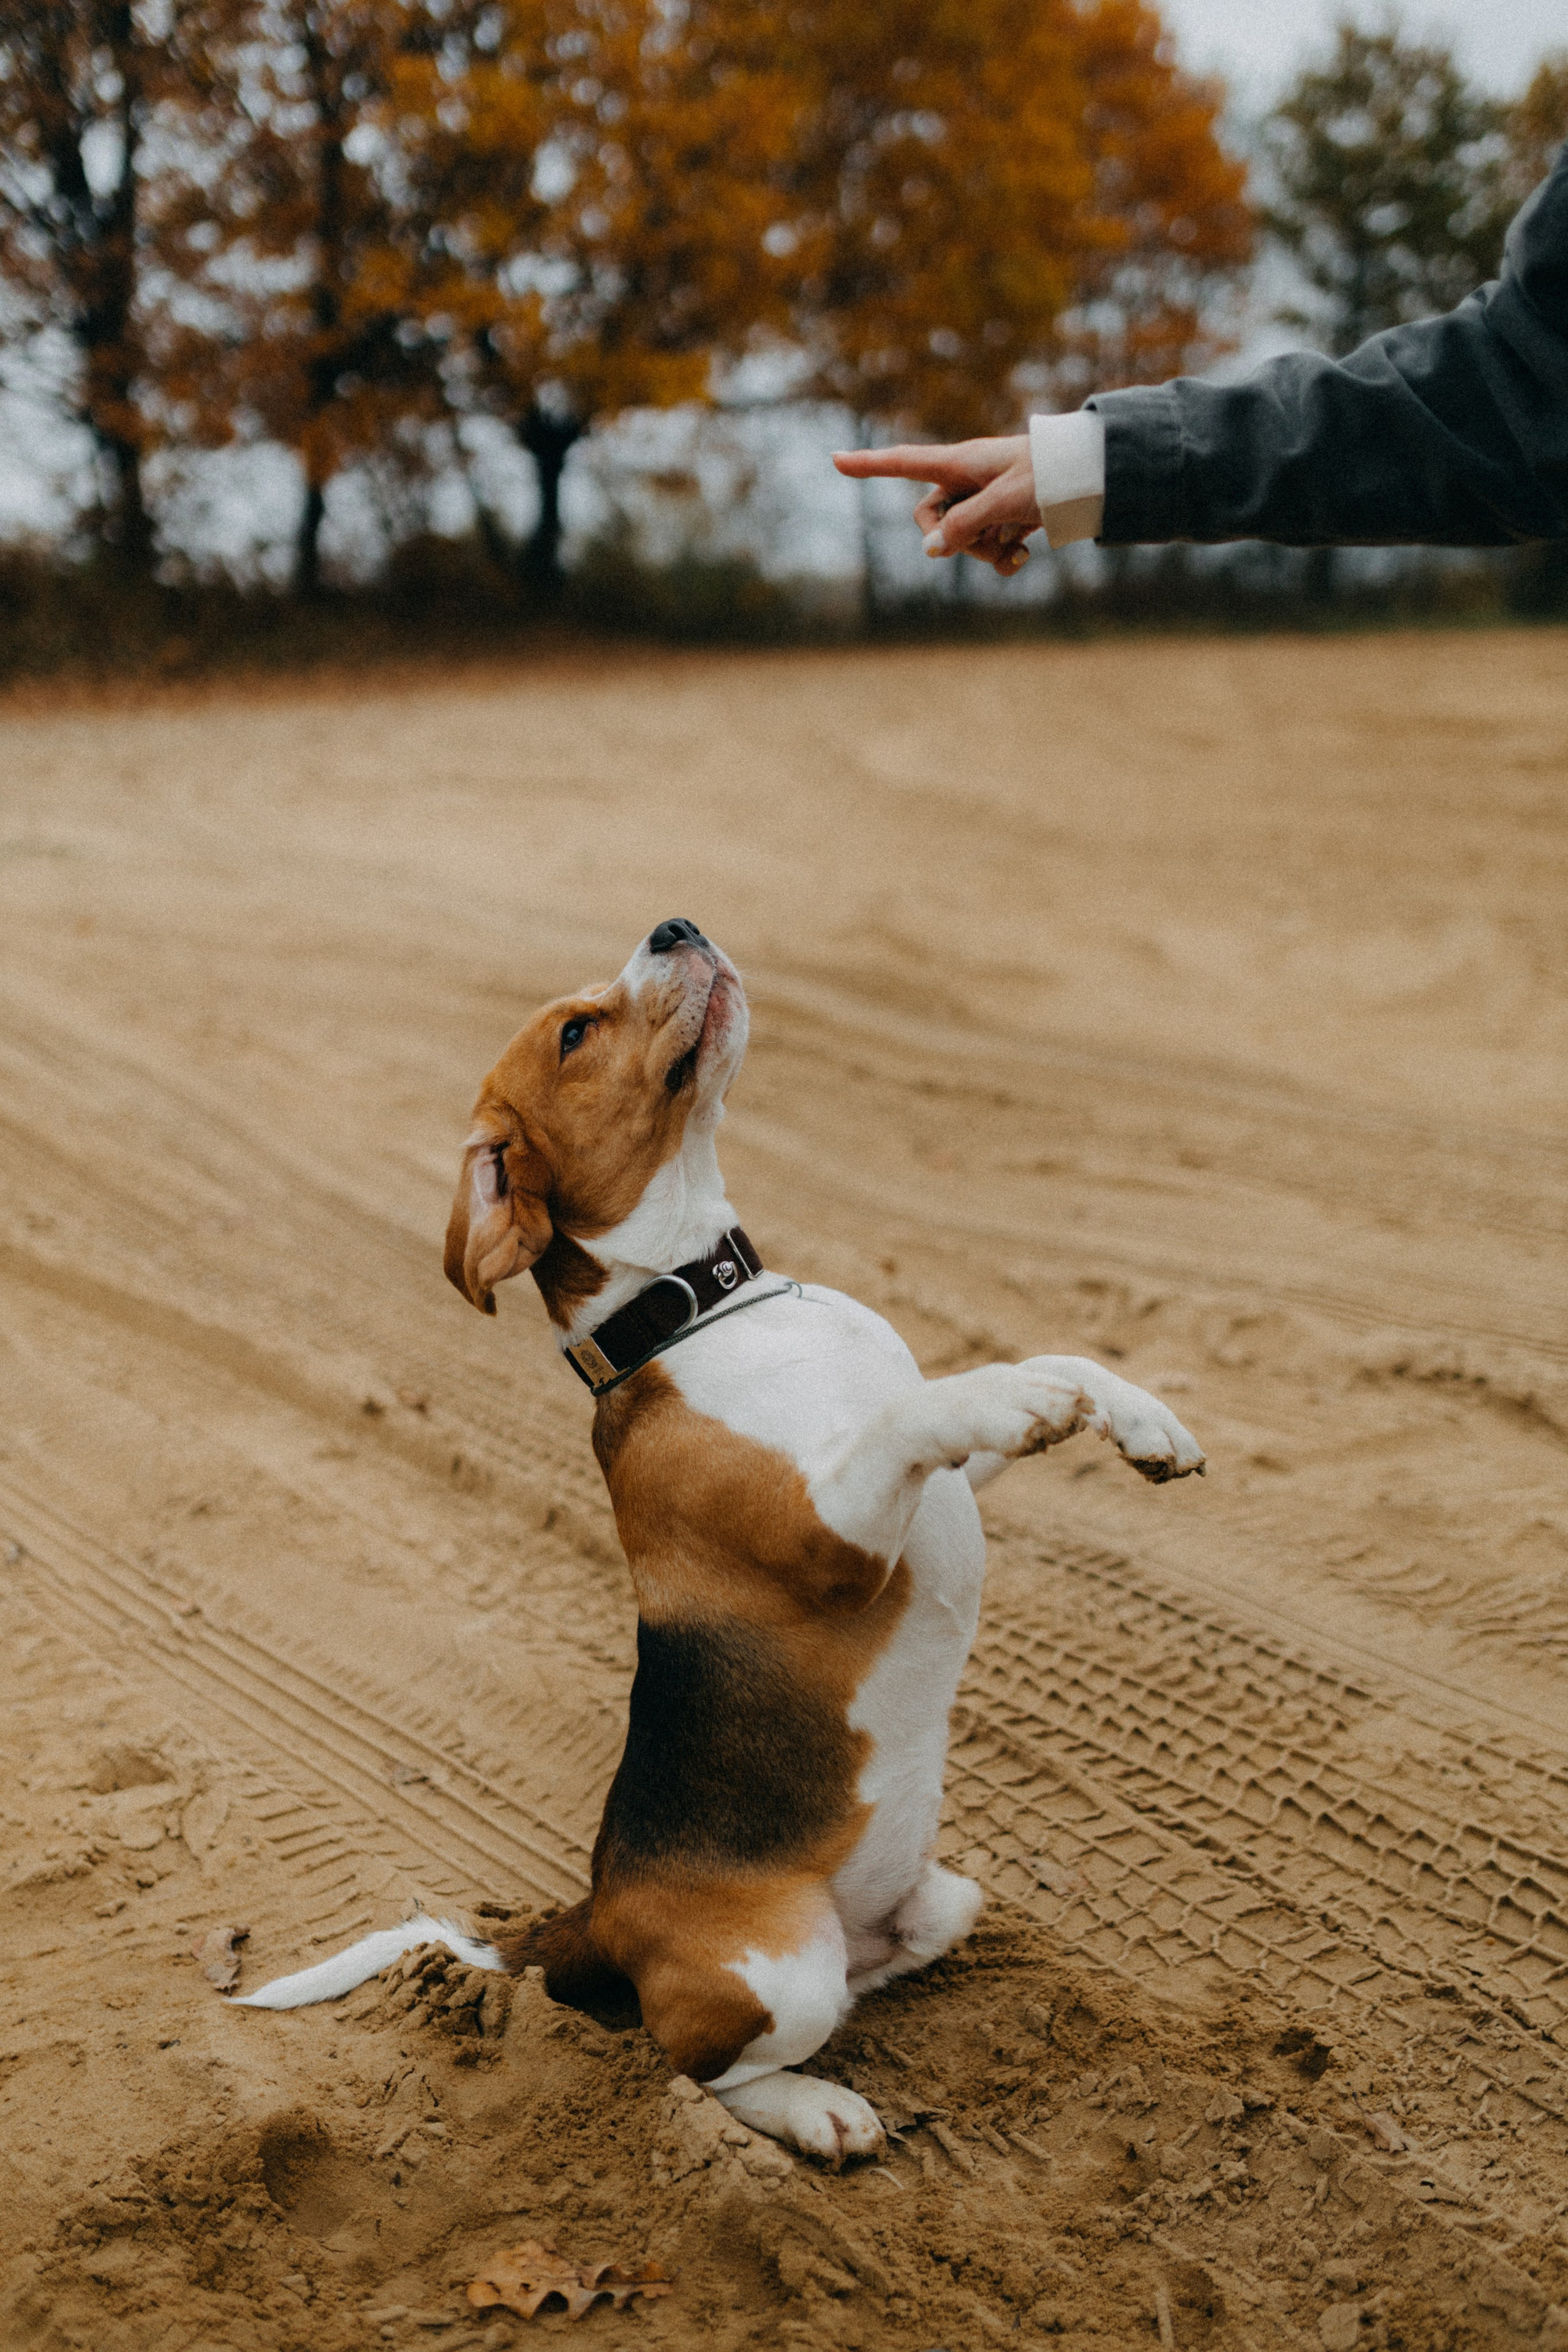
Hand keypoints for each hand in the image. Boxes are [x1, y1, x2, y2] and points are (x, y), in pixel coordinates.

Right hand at [832, 435, 1037, 575]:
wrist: (1093, 478)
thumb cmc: (1050, 475)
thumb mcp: (1004, 500)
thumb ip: (964, 525)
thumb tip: (930, 551)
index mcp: (960, 462)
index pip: (904, 462)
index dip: (869, 465)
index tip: (836, 459)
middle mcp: (967, 481)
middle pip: (930, 519)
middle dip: (952, 539)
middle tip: (988, 536)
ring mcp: (984, 502)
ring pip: (960, 540)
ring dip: (985, 550)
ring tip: (1017, 540)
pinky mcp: (1004, 520)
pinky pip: (987, 549)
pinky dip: (1003, 557)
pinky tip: (1025, 554)